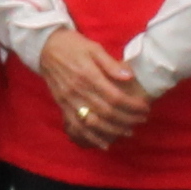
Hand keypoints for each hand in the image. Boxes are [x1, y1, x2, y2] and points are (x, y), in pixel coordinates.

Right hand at [36, 30, 150, 148]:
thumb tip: (129, 76)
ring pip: (93, 123)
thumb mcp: (93, 47)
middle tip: (142, 120)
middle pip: (107, 112)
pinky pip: (77, 127)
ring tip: (128, 132)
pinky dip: (91, 137)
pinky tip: (104, 144)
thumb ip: (110, 63)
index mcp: (88, 75)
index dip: (132, 106)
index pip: (115, 97)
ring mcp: (69, 100)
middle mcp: (78, 90)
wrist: (45, 48)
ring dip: (113, 131)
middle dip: (127, 119)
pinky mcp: (62, 106)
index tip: (144, 108)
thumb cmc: (73, 45)